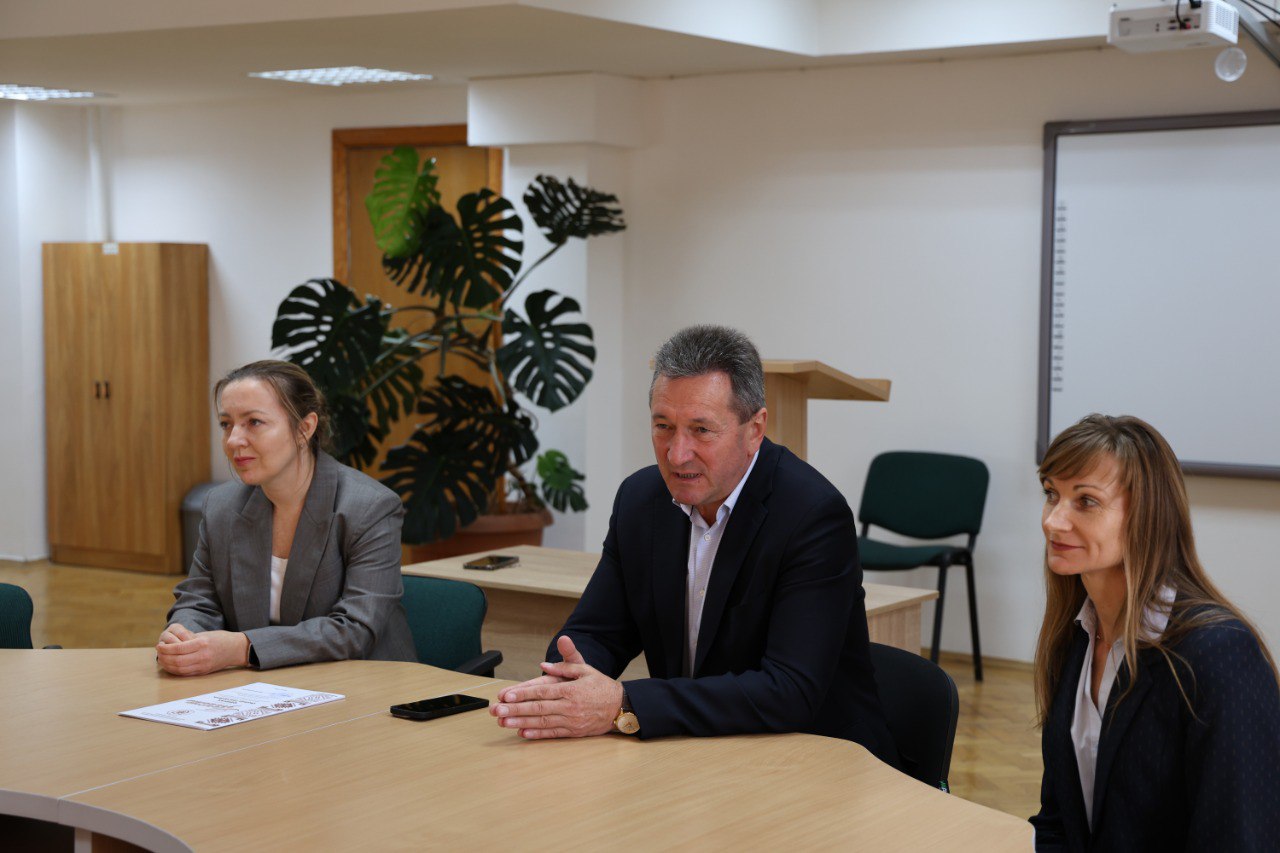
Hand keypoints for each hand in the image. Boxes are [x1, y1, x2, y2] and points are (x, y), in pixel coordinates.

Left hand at [156, 625, 249, 675]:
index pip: (179, 648)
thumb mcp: (205, 635)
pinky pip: (185, 673)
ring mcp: (203, 665)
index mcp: (202, 643)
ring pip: (180, 669)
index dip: (166, 648)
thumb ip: (189, 640)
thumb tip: (171, 644)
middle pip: (177, 660)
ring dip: (168, 665)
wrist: (236, 649)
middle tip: (158, 653)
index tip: (159, 646)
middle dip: (164, 657)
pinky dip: (175, 670)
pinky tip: (170, 666)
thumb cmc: (220, 639)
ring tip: (162, 660)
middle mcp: (203, 656)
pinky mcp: (203, 671)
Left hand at [489, 636, 623, 739]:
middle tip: (498, 710)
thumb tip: (544, 664)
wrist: (619, 706)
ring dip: (521, 722)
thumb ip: (565, 665)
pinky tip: (522, 733)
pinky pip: (552, 734)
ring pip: (542, 723)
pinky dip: (536, 734)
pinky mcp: (573, 732)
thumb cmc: (601, 686)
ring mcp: (571, 721)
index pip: (542, 691)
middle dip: (516, 709)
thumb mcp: (585, 669)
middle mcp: (570, 706)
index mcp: (571, 689)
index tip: (507, 694)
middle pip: (538, 708)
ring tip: (504, 722)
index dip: (523, 693)